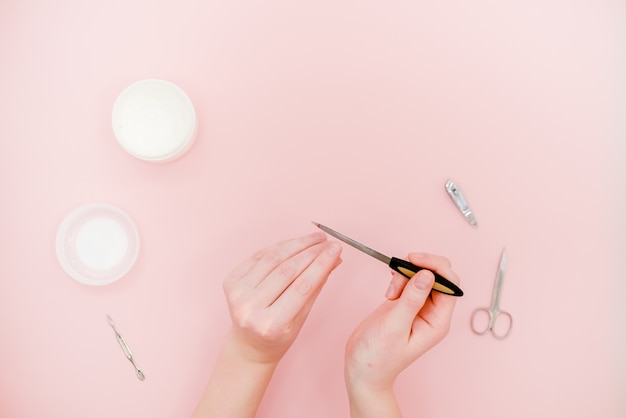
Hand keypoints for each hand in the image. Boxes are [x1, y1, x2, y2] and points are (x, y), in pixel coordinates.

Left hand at [223, 231, 342, 364]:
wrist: (248, 345)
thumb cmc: (279, 335)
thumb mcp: (302, 318)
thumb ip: (316, 287)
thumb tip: (334, 258)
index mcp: (271, 325)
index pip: (302, 287)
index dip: (321, 264)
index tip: (336, 249)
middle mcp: (250, 309)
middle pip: (287, 271)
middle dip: (312, 252)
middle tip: (328, 242)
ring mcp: (237, 294)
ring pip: (272, 259)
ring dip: (297, 244)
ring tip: (316, 239)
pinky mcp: (230, 281)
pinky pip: (259, 256)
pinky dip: (279, 247)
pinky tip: (295, 243)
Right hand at [344, 253, 458, 415]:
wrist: (361, 370)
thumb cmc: (378, 357)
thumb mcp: (394, 326)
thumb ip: (411, 299)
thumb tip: (427, 274)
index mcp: (437, 322)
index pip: (449, 285)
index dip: (435, 268)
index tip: (414, 260)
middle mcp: (432, 313)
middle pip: (438, 277)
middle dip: (419, 268)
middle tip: (400, 268)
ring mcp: (417, 308)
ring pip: (420, 277)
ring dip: (405, 276)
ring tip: (389, 294)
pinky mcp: (403, 304)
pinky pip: (408, 282)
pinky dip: (398, 280)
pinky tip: (389, 291)